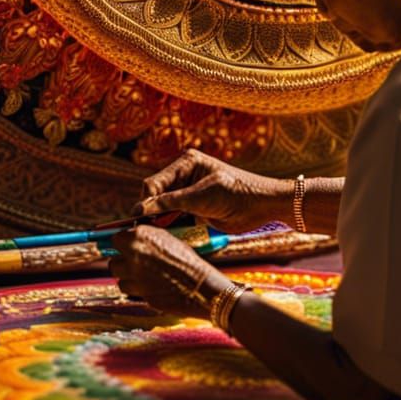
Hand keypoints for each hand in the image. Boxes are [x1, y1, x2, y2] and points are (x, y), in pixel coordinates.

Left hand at [108, 225, 226, 316]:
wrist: (200, 285)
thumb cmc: (188, 259)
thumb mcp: (168, 238)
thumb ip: (147, 238)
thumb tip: (134, 239)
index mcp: (139, 237)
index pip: (115, 239)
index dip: (122, 243)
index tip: (126, 246)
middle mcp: (133, 256)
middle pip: (114, 261)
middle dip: (122, 262)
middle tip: (133, 262)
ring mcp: (135, 278)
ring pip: (120, 279)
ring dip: (128, 277)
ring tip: (141, 275)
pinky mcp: (140, 295)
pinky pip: (132, 291)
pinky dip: (137, 289)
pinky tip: (150, 285)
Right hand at [135, 149, 290, 232]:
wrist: (263, 205)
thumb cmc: (237, 193)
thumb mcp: (202, 196)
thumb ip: (171, 202)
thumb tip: (141, 208)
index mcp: (186, 163)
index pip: (154, 183)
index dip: (145, 202)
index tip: (137, 221)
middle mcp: (184, 175)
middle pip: (156, 196)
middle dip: (150, 213)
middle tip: (143, 232)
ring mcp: (189, 192)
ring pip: (163, 209)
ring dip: (159, 222)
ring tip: (154, 236)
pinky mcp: (195, 208)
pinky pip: (175, 218)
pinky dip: (170, 226)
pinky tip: (167, 236)